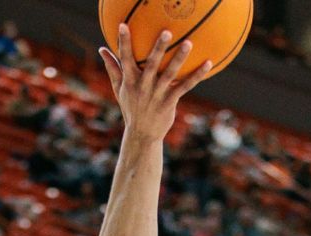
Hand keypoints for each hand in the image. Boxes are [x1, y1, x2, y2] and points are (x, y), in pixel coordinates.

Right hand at [98, 24, 211, 140]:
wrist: (142, 134)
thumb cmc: (131, 107)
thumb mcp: (119, 89)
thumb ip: (113, 68)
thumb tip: (102, 49)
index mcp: (130, 81)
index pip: (125, 59)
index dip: (124, 42)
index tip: (123, 25)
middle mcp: (143, 86)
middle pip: (151, 64)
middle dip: (158, 48)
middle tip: (167, 32)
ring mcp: (157, 95)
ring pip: (170, 74)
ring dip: (179, 58)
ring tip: (188, 43)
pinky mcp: (170, 102)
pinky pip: (185, 86)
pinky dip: (197, 76)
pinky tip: (207, 63)